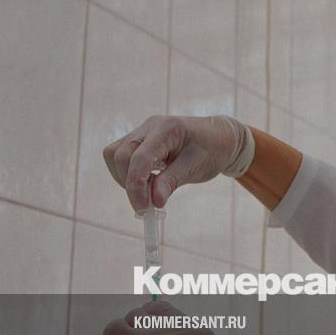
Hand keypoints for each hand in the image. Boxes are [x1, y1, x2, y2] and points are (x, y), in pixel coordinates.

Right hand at [102, 115, 252, 210]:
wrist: (221, 138)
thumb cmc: (213, 150)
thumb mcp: (196, 167)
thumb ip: (172, 182)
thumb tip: (154, 202)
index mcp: (167, 129)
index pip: (139, 158)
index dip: (136, 186)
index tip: (144, 208)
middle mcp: (150, 126)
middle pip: (121, 155)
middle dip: (129, 184)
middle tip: (148, 204)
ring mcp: (143, 131)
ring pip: (115, 154)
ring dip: (125, 178)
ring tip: (150, 191)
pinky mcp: (139, 140)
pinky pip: (120, 156)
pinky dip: (127, 173)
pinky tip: (147, 182)